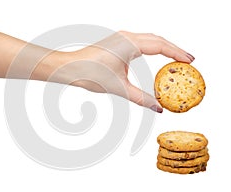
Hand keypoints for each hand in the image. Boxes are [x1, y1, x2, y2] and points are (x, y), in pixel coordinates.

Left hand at [50, 31, 194, 112]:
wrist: (69, 68)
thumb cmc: (90, 73)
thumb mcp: (119, 88)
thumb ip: (141, 98)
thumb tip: (157, 108)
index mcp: (130, 43)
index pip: (161, 46)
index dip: (177, 53)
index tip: (190, 61)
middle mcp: (127, 37)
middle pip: (158, 40)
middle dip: (174, 49)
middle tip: (187, 60)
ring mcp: (121, 38)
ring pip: (149, 39)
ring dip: (163, 47)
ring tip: (175, 58)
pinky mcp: (116, 42)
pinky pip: (140, 42)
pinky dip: (152, 48)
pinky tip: (155, 55)